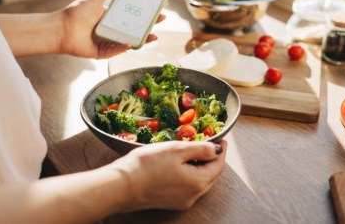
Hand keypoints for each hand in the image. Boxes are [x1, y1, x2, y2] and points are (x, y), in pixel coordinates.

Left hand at [58, 0, 164, 58]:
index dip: (145, 13)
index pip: (133, 15)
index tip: (157, 8)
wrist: (61, 28)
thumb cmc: (77, 12)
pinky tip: (129, 43)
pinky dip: (124, 47)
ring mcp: (109, 42)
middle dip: (150, 26)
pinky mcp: (103, 53)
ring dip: (142, 40)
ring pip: (130, 41)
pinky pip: (117, 51)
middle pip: (135, 29)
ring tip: (153, 36)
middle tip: (161, 20)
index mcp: (112, 17)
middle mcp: (113, 30)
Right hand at [111, 140, 226, 211]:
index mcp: (198, 182)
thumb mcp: (177, 149)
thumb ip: (200, 149)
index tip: (222, 141)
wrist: (122, 186)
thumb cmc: (147, 165)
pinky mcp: (169, 202)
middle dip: (213, 160)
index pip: (218, 166)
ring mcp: (181, 201)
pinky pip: (187, 188)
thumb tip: (216, 150)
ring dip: (201, 168)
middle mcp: (192, 196)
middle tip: (211, 145)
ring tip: (196, 153)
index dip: (221, 152)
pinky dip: (190, 176)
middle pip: (211, 176)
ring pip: (199, 183)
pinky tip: (181, 166)